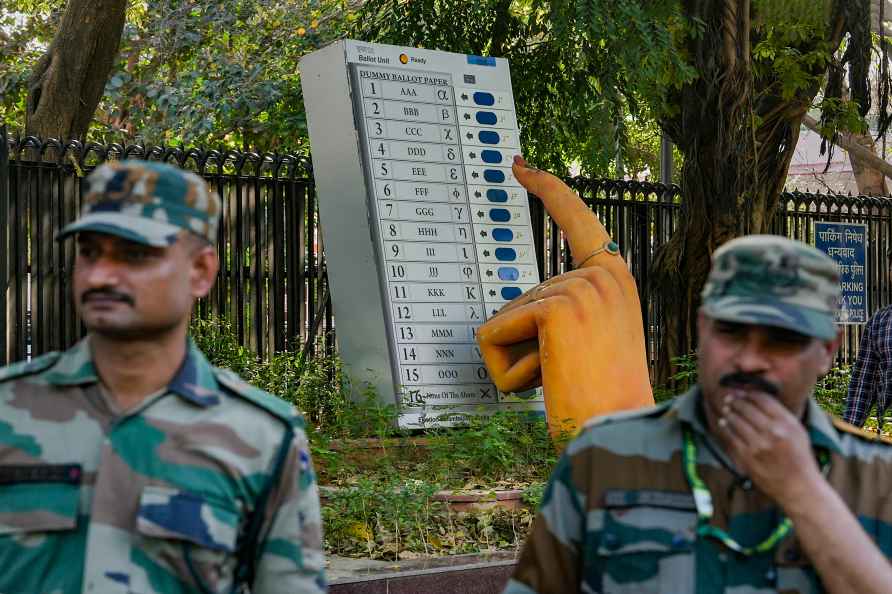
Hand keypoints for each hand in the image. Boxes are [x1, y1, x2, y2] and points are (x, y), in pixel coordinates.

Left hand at [477, 156, 652, 437]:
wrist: (618, 434)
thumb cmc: (603, 400)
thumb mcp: (590, 342)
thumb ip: (565, 313)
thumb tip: (525, 312)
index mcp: (613, 278)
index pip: (574, 219)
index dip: (546, 189)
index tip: (518, 163)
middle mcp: (601, 274)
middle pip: (522, 300)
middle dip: (528, 346)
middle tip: (570, 374)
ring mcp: (580, 288)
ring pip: (506, 322)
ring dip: (519, 361)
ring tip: (564, 381)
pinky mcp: (556, 309)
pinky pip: (493, 336)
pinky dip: (506, 370)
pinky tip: (547, 384)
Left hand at [720, 391, 823, 505]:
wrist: (799, 487)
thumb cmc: (800, 458)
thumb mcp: (798, 432)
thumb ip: (781, 415)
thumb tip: (760, 398)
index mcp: (787, 423)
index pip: (763, 400)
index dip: (749, 393)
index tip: (742, 391)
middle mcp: (773, 432)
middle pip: (747, 408)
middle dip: (736, 401)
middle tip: (729, 397)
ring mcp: (759, 445)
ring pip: (736, 421)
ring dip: (729, 412)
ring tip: (726, 408)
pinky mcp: (748, 457)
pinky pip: (732, 437)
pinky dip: (726, 427)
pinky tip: (724, 422)